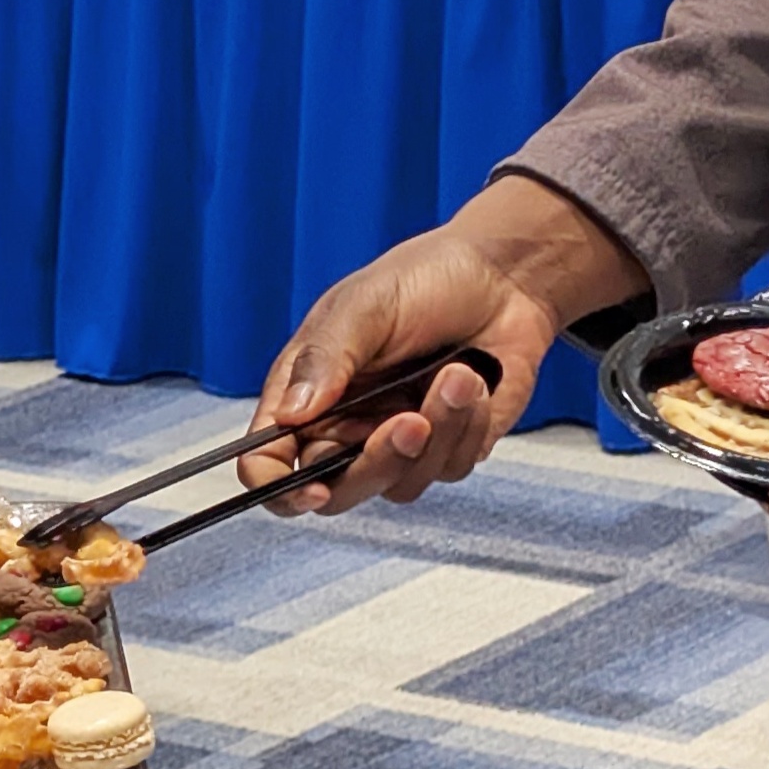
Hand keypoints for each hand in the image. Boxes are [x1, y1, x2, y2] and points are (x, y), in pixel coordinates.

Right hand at [250, 178, 630, 509]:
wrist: (500, 277)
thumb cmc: (421, 280)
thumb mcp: (363, 307)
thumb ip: (324, 359)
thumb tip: (289, 414)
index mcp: (305, 395)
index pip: (268, 460)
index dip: (278, 486)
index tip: (311, 488)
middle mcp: (345, 428)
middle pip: (336, 491)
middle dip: (377, 462)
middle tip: (410, 422)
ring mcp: (397, 443)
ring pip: (401, 484)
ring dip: (437, 432)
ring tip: (457, 373)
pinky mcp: (448, 448)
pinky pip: (450, 468)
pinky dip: (467, 426)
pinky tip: (475, 381)